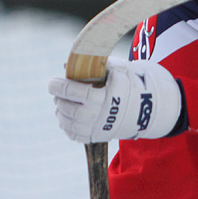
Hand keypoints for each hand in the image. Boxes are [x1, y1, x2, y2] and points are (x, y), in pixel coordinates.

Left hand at [49, 57, 182, 142]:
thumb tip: (71, 61)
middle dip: (60, 101)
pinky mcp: (98, 137)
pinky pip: (75, 136)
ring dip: (60, 113)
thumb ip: (96, 64)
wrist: (146, 107)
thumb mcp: (118, 69)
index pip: (78, 93)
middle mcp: (103, 115)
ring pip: (71, 125)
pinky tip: (65, 116)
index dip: (61, 88)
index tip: (52, 83)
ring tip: (60, 104)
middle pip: (72, 111)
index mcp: (107, 96)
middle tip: (57, 93)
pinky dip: (66, 126)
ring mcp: (100, 129)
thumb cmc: (127, 83)